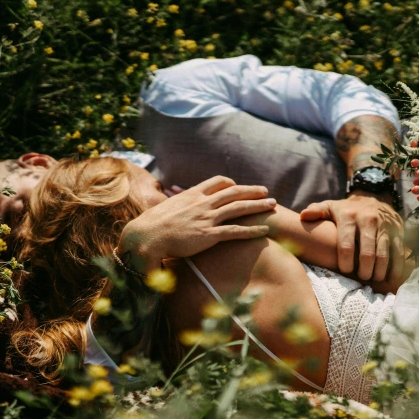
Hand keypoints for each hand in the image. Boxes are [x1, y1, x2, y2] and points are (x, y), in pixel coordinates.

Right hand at [118, 176, 275, 271]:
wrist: (145, 236)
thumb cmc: (151, 225)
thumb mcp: (166, 208)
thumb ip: (176, 205)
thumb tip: (173, 206)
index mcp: (192, 194)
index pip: (217, 182)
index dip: (231, 184)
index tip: (238, 187)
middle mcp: (203, 202)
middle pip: (234, 192)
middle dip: (253, 191)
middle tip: (266, 192)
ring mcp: (207, 218)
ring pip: (239, 208)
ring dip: (259, 206)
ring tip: (273, 206)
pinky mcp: (209, 235)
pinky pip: (236, 231)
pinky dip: (252, 230)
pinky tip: (265, 232)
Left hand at [300, 191, 404, 281]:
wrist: (374, 197)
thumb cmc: (347, 209)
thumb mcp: (331, 206)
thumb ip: (316, 211)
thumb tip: (303, 217)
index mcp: (349, 216)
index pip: (346, 244)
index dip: (345, 262)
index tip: (345, 271)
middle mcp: (368, 220)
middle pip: (367, 253)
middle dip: (364, 270)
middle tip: (361, 279)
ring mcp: (385, 226)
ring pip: (384, 255)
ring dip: (379, 272)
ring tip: (373, 280)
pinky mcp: (398, 232)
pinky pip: (399, 253)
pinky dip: (396, 269)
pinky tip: (390, 278)